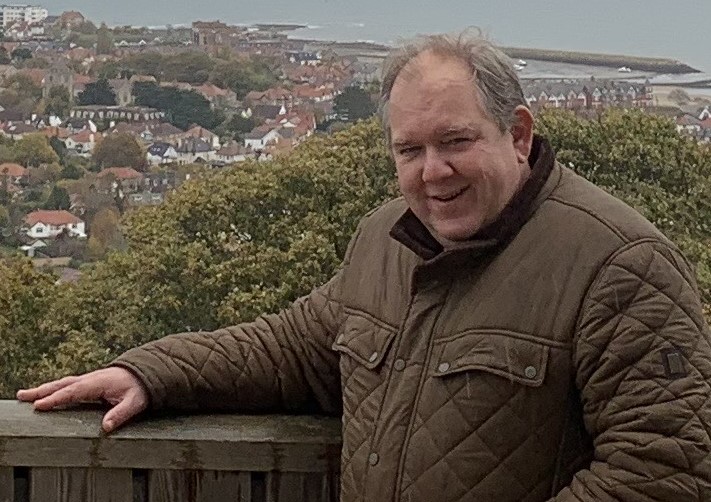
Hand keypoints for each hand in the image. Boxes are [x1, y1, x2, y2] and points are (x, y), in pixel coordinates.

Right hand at [16, 367, 148, 432]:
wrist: (147, 372)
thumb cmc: (140, 388)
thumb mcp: (135, 402)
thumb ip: (120, 414)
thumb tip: (105, 427)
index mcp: (98, 383)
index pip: (74, 391)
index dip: (57, 399)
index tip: (40, 405)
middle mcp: (90, 379)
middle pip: (62, 385)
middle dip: (42, 391)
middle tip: (22, 397)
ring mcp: (88, 380)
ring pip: (62, 384)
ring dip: (44, 389)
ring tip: (24, 395)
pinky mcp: (88, 383)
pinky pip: (67, 385)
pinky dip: (53, 389)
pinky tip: (43, 395)